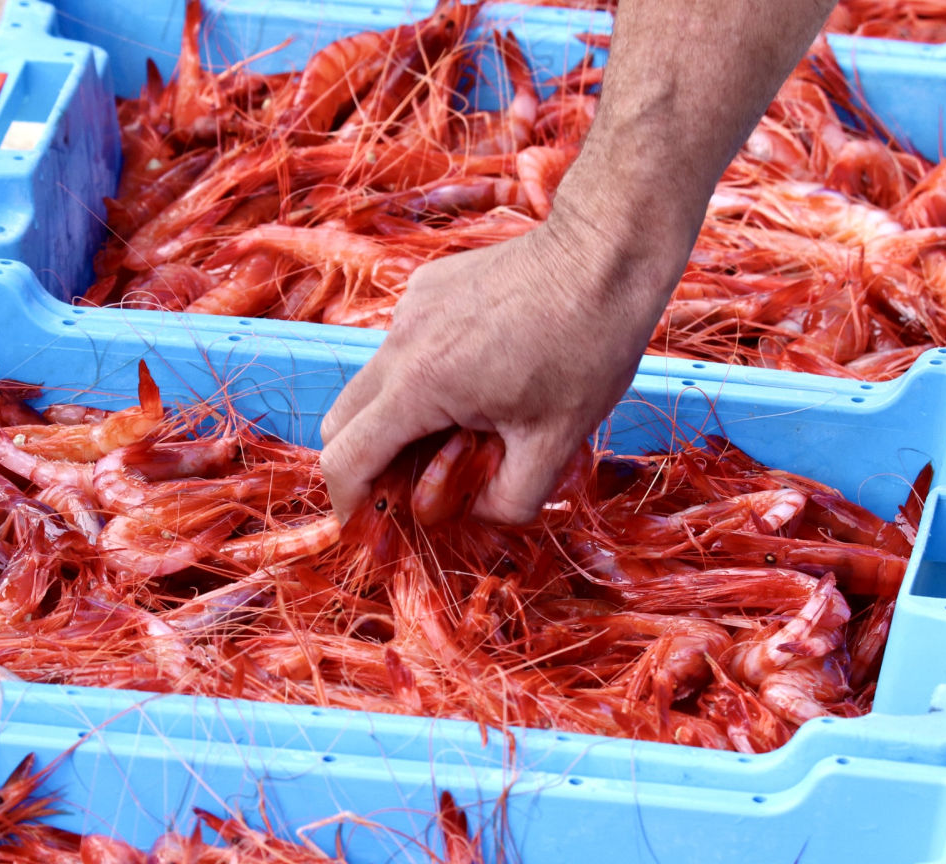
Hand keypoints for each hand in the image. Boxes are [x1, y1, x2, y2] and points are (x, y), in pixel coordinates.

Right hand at [319, 213, 680, 523]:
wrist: (605, 252)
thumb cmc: (588, 345)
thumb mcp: (556, 443)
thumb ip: (507, 499)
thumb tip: (473, 511)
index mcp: (420, 387)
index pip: (345, 460)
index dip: (350, 505)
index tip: (373, 528)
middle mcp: (399, 344)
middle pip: (341, 423)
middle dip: (366, 465)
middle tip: (415, 488)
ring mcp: (408, 310)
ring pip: (372, 385)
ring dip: (397, 422)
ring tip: (461, 433)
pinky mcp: (426, 289)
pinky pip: (402, 348)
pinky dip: (421, 379)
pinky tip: (480, 378)